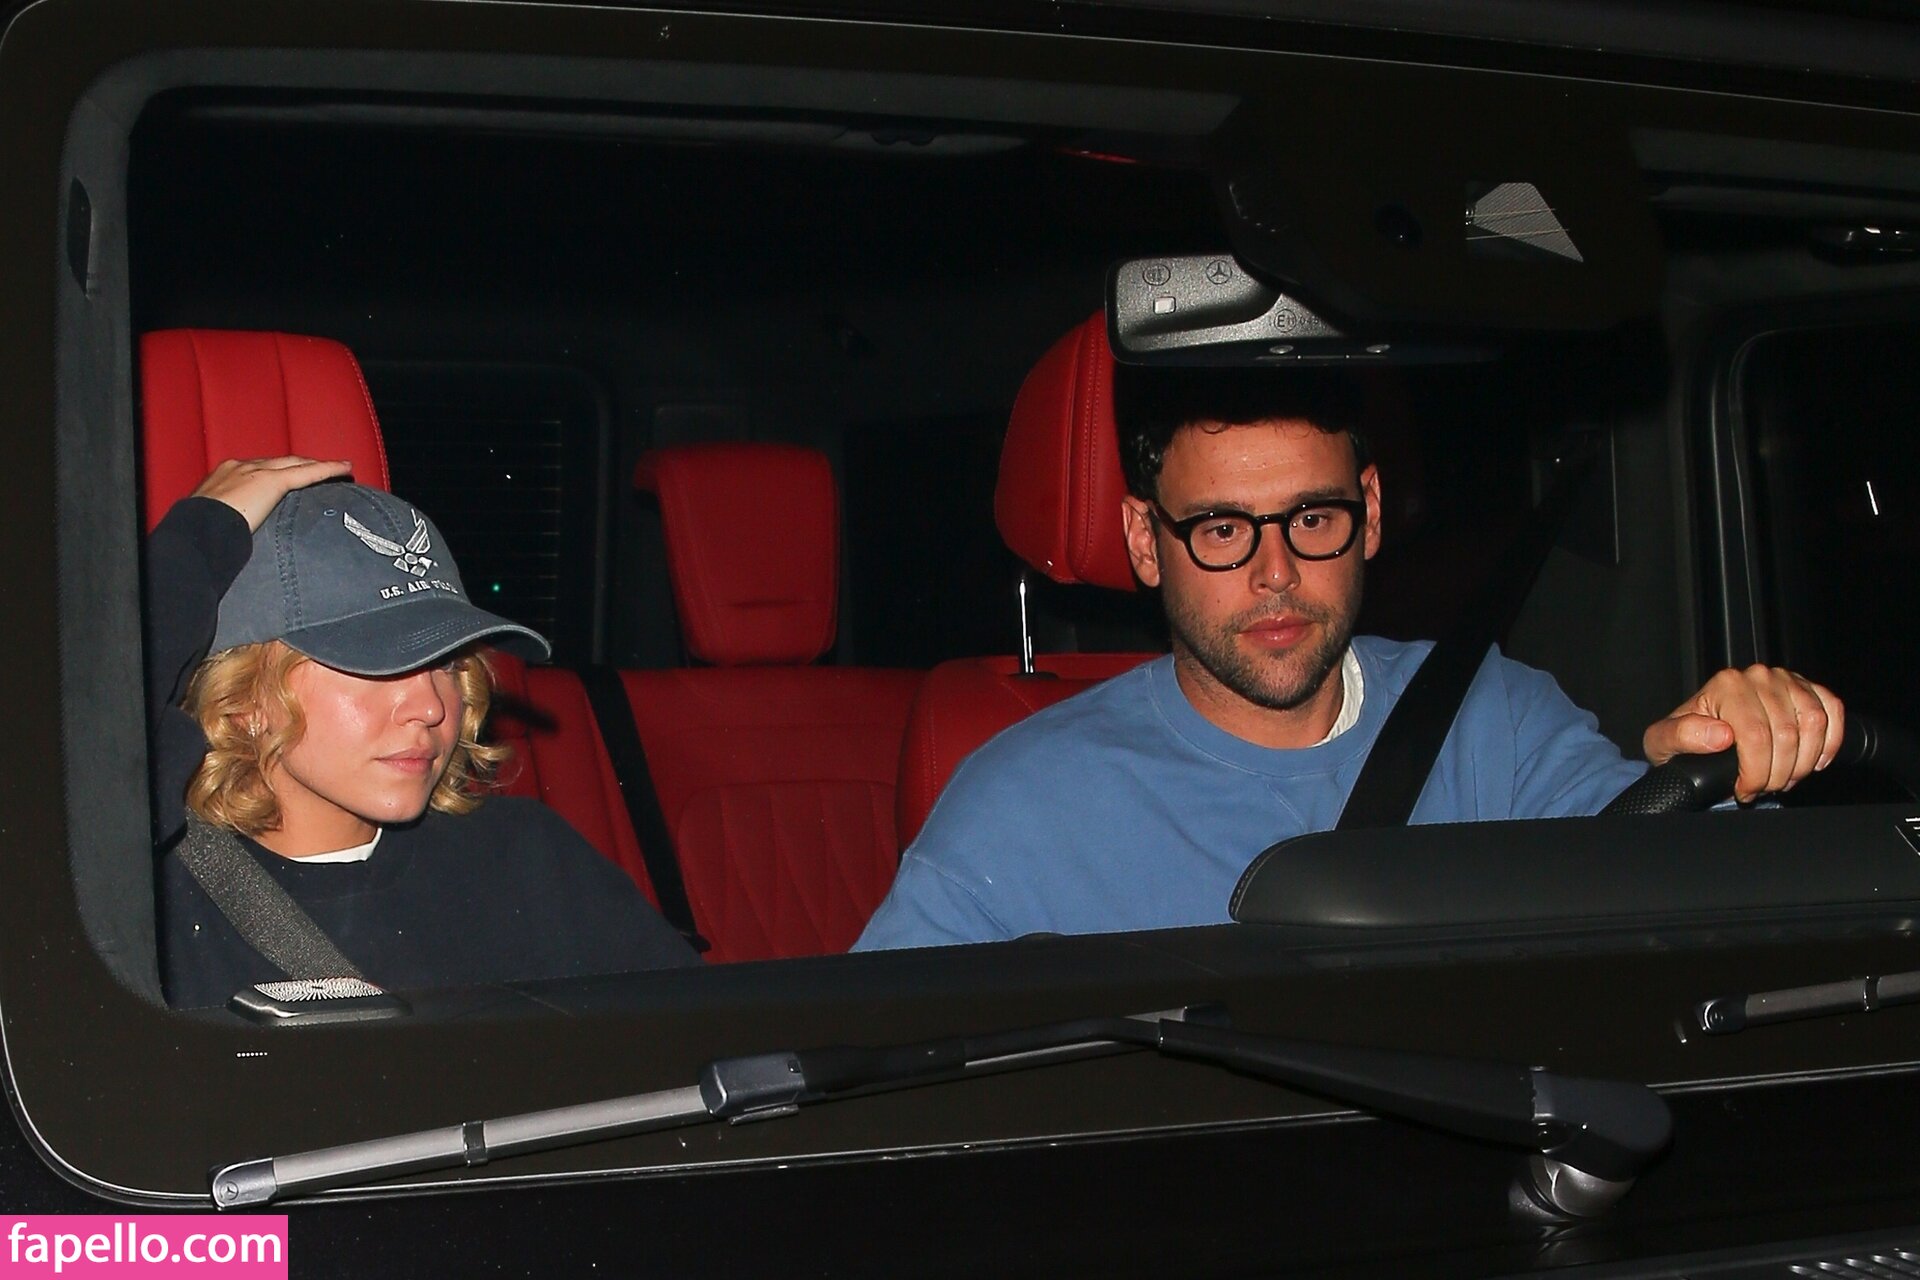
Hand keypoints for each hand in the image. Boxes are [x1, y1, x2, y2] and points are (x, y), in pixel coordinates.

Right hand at [191, 456, 352, 530]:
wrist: (196, 530)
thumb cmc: (199, 532)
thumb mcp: (212, 521)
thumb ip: (229, 520)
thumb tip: (236, 535)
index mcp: (225, 474)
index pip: (259, 468)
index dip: (278, 471)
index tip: (290, 476)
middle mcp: (241, 466)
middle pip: (280, 461)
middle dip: (302, 464)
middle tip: (322, 468)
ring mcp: (256, 471)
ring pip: (296, 464)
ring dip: (318, 466)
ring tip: (340, 469)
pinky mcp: (272, 481)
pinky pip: (307, 473)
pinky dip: (328, 470)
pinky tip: (345, 469)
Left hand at [1642, 664, 1844, 802]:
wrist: (1702, 729)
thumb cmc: (1685, 737)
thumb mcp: (1664, 741)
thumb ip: (1681, 736)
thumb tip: (1720, 735)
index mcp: (1726, 685)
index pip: (1754, 736)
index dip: (1755, 772)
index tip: (1746, 790)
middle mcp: (1758, 677)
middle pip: (1786, 735)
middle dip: (1778, 773)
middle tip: (1764, 788)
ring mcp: (1786, 680)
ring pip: (1813, 725)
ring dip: (1803, 762)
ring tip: (1784, 778)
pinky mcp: (1808, 688)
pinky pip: (1833, 711)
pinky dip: (1830, 740)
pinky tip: (1813, 762)